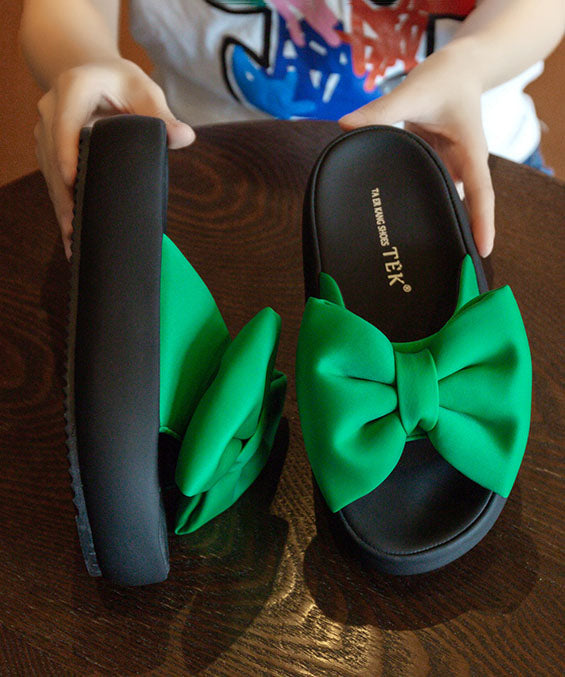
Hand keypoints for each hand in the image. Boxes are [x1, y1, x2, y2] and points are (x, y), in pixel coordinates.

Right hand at [34, 58, 194, 259]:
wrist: (92, 72)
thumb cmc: (124, 84)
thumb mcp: (145, 91)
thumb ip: (163, 115)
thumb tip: (185, 137)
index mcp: (74, 88)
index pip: (65, 123)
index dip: (66, 152)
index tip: (71, 180)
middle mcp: (51, 107)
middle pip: (52, 155)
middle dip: (63, 193)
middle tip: (75, 227)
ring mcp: (46, 129)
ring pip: (49, 171)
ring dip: (60, 205)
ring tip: (73, 238)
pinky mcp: (47, 147)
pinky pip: (51, 176)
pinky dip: (61, 202)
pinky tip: (70, 231)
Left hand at [340, 42, 494, 257]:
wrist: (457, 68)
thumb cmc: (445, 78)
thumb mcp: (415, 91)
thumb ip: (380, 110)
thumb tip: (345, 125)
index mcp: (470, 152)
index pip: (480, 193)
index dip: (482, 222)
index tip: (481, 251)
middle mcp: (462, 165)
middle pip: (463, 207)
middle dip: (456, 235)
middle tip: (444, 268)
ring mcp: (448, 167)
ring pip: (444, 201)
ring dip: (434, 223)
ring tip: (415, 256)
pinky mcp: (434, 164)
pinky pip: (426, 188)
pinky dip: (415, 204)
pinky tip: (396, 222)